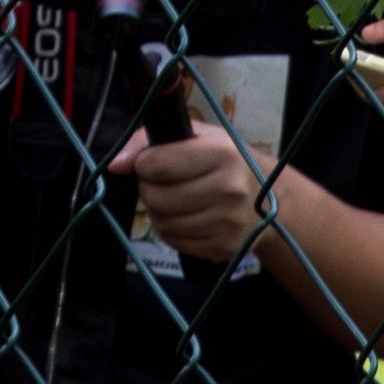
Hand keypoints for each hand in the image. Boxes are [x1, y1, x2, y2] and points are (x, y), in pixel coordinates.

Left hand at [119, 121, 266, 262]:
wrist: (268, 196)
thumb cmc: (223, 160)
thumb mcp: (194, 137)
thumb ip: (148, 142)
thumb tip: (116, 164)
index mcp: (222, 154)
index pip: (157, 165)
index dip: (143, 164)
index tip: (152, 163)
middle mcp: (230, 189)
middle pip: (156, 197)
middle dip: (150, 189)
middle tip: (165, 183)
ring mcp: (229, 222)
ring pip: (162, 222)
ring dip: (159, 211)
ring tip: (178, 199)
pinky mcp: (224, 246)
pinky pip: (174, 240)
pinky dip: (172, 229)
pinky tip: (189, 216)